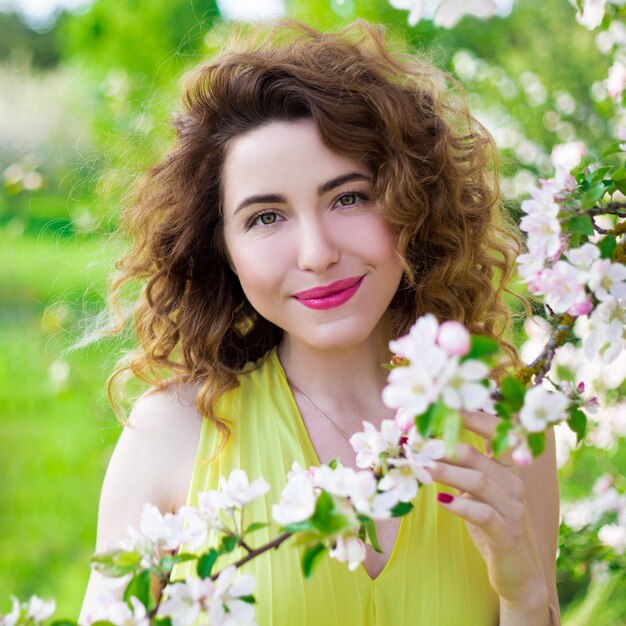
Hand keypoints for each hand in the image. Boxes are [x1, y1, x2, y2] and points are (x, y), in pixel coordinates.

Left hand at [427, 410, 548, 608]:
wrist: (518, 572)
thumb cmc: (491, 526)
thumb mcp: (477, 493)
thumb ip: (462, 469)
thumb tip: (425, 446)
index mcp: (508, 470)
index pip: (498, 433)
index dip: (474, 418)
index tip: (446, 407)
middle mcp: (514, 485)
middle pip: (477, 457)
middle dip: (443, 448)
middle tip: (414, 444)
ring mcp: (513, 510)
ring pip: (479, 482)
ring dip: (445, 472)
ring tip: (419, 468)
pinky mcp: (507, 535)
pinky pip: (484, 515)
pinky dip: (461, 505)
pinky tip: (440, 501)